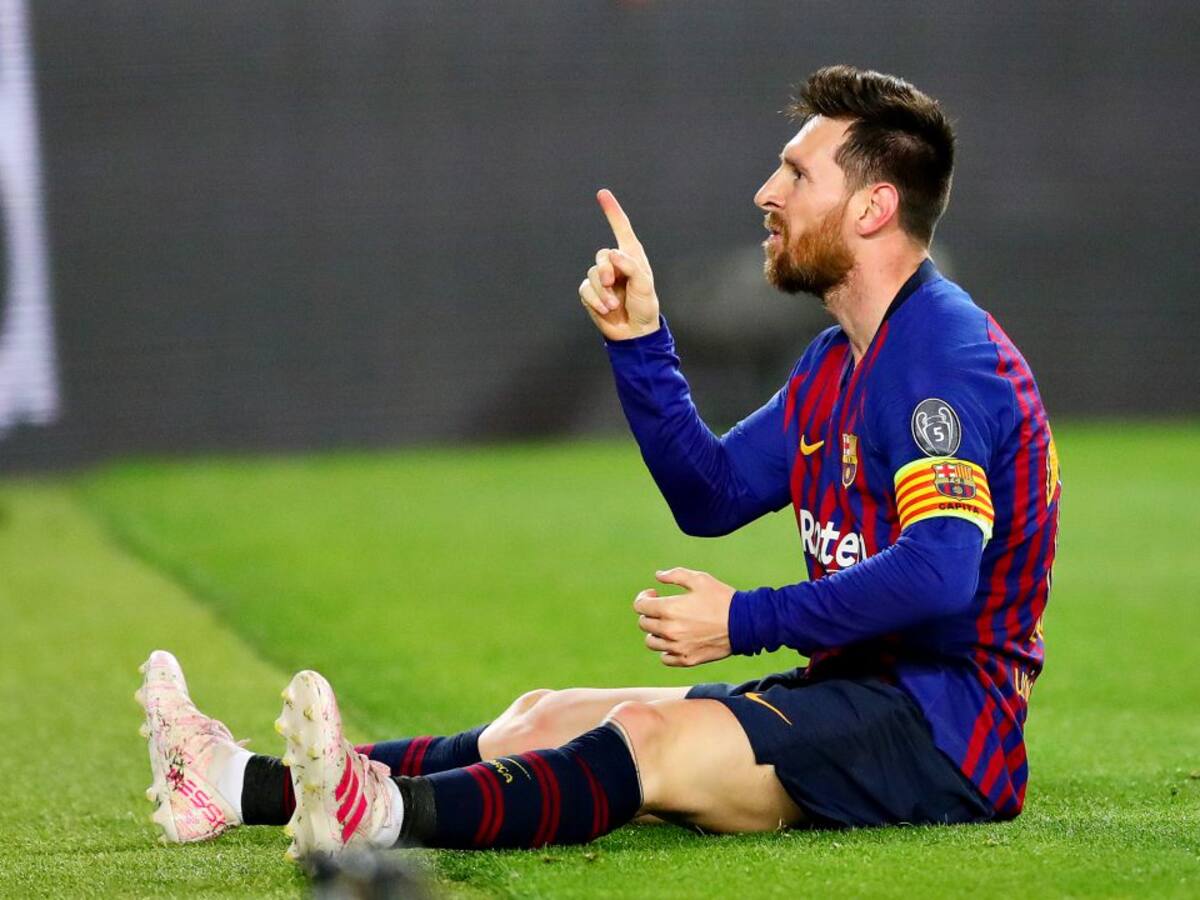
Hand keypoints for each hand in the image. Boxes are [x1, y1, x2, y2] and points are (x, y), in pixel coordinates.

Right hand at [578, 189, 660, 340]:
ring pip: (593, 274)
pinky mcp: (591, 294)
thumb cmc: (645, 306)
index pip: (621, 229)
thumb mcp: (644, 284)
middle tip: (613, 284)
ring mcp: (602, 279)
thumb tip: (612, 255)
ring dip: (603, 291)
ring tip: (614, 305)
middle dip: (606, 270)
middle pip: (601, 255)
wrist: (634, 332)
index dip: (612, 211)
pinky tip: (605, 309)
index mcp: (631, 257)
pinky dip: (595, 300)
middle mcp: (615, 265)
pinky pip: (585, 289)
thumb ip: (630, 266)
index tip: (602, 194)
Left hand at [633, 567, 735, 666]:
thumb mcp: (699, 579)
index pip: (639, 606)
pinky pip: (665, 658)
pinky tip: (676, 640)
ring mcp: (678, 647)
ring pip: (651, 642)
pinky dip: (666, 649)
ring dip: (655, 632)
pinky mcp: (687, 659)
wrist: (744, 624)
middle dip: (650, 613)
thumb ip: (675, 575)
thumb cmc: (722, 599)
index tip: (654, 594)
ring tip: (669, 624)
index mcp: (669, 609)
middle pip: (644, 623)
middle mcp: (669, 630)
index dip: (644, 597)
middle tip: (663, 607)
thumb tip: (658, 576)